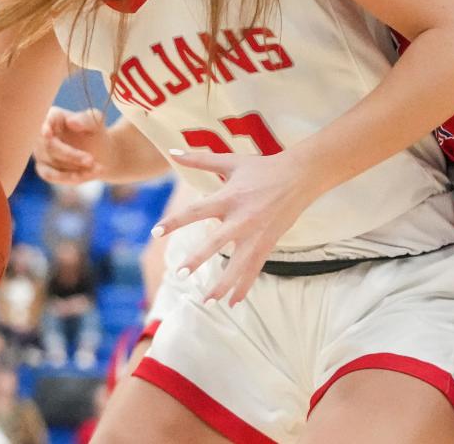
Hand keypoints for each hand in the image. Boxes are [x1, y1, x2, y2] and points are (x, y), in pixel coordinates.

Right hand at [33, 107, 109, 184]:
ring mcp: (40, 152)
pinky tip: (89, 175)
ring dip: (73, 170)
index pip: (46, 120)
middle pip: (50, 146)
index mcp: (53, 116)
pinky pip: (52, 176)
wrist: (98, 149)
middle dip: (71, 155)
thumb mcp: (96, 121)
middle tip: (91, 160)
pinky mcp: (44, 169)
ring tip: (97, 169)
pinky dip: (70, 178)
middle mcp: (41, 134)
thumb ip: (86, 119)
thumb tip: (71, 122)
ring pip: (51, 163)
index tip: (48, 133)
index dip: (45, 127)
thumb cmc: (94, 130)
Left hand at [153, 149, 315, 305]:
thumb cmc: (261, 167)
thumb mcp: (230, 161)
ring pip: (237, 265)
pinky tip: (234, 301)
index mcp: (229, 197)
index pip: (196, 210)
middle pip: (216, 242)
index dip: (175, 220)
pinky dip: (244, 286)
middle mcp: (241, 218)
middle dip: (198, 259)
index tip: (156, 231)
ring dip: (222, 284)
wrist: (298, 177)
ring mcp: (256, 234)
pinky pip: (254, 269)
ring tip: (207, 301)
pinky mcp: (268, 244)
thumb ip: (199, 159)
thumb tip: (172, 151)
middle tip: (181, 274)